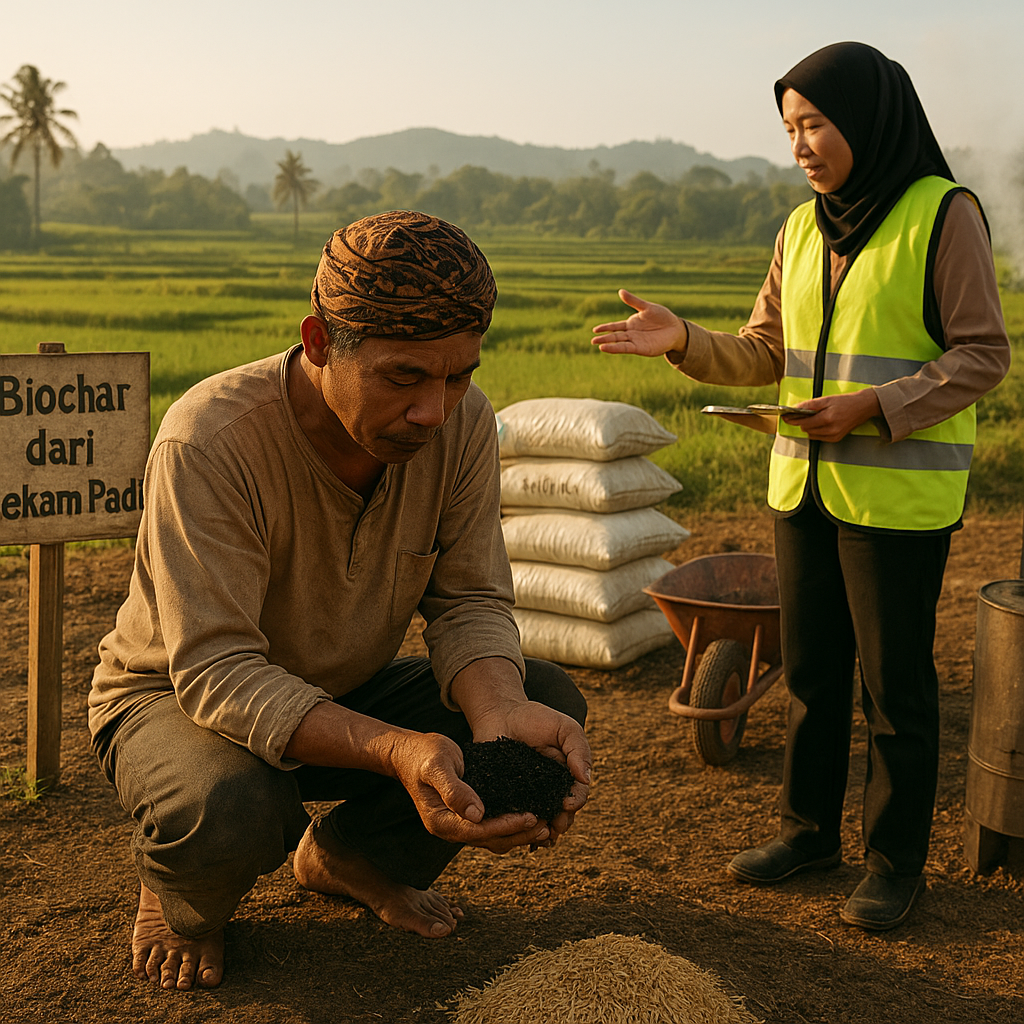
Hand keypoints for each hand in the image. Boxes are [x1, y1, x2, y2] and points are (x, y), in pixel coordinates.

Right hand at [388, 730, 551, 853]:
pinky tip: (530, 816)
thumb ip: (454, 789)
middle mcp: (450, 828)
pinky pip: (492, 826)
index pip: (479, 831)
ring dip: (518, 833)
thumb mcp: (437, 766)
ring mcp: (458, 824)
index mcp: (441, 821)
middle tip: (547, 826)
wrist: (410, 752)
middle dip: (518, 834)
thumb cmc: (423, 754)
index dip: (506, 826)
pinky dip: (511, 824)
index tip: (531, 817)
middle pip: (490, 840)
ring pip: (493, 837)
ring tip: (545, 825)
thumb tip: (476, 814)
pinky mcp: (467, 815)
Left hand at [469, 699, 592, 847]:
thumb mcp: (564, 728)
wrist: (500, 713)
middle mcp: (550, 790)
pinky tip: (520, 834)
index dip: (575, 803)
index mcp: (566, 776)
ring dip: (542, 832)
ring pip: (540, 821)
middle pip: (561, 815)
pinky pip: (515, 817)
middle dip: (561, 824)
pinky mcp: (506, 798)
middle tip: (554, 828)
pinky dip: (520, 829)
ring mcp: (528, 796)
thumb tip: (586, 779)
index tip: (566, 804)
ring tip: (538, 836)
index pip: (577, 795)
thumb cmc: (535, 718)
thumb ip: (578, 750)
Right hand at [591, 289, 687, 356]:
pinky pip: (627, 348)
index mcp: (631, 324)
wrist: (675, 329)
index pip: (615, 326)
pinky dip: (617, 348)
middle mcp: (631, 334)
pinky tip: (608, 348)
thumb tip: (620, 291)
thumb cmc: (663, 317)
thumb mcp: (647, 307)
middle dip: (604, 338)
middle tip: (593, 340)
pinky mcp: (641, 348)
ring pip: (619, 343)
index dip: (605, 328)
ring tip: (599, 346)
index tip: (595, 330)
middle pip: (615, 336)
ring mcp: (636, 341)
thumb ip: (634, 301)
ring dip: (609, 345)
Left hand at [783, 389, 880, 441]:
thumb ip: (810, 405)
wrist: (863, 407)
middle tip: (798, 415)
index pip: (804, 423)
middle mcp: (830, 430)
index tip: (785, 417)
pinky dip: (816, 431)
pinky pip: (819, 437)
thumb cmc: (845, 402)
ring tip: (812, 418)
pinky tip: (819, 424)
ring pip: (811, 435)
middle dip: (801, 422)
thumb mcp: (827, 399)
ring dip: (808, 427)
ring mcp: (834, 436)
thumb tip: (796, 408)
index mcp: (827, 418)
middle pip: (806, 429)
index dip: (793, 420)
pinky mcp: (836, 439)